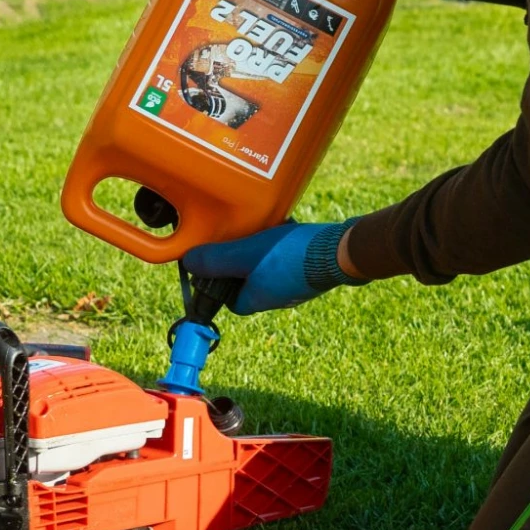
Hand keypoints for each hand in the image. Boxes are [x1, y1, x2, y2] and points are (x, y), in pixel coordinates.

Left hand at [181, 220, 360, 314]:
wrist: (340, 251)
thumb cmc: (290, 255)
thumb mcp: (245, 253)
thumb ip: (215, 260)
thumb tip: (188, 263)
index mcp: (257, 299)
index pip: (230, 301)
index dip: (220, 285)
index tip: (217, 265)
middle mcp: (278, 298)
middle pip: (249, 283)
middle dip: (242, 263)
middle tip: (239, 241)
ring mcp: (297, 285)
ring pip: (270, 270)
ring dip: (263, 251)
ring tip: (261, 230)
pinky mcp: (312, 271)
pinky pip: (289, 261)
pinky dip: (283, 247)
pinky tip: (285, 228)